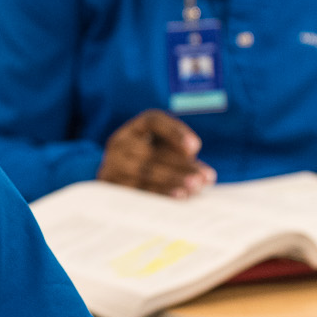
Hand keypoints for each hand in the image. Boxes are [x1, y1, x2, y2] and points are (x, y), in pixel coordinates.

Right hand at [99, 110, 214, 197]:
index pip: (153, 122)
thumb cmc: (152, 160)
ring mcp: (112, 164)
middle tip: (205, 176)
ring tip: (196, 186)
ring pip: (145, 172)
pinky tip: (179, 195)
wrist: (119, 178)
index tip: (196, 147)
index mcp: (135, 128)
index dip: (174, 132)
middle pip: (152, 152)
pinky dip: (160, 193)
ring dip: (173, 180)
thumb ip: (179, 149)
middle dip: (182, 165)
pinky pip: (138, 189)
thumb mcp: (164, 148)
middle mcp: (120, 143)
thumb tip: (196, 160)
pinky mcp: (111, 184)